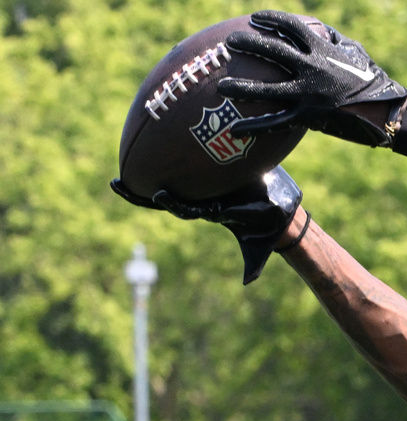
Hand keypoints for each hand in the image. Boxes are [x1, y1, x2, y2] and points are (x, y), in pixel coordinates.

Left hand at [110, 167, 302, 283]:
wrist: (276, 215)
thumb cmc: (266, 230)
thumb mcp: (259, 248)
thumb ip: (253, 265)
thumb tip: (248, 282)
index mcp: (210, 212)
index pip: (186, 208)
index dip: (171, 202)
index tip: (159, 194)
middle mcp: (202, 199)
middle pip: (166, 195)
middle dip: (139, 193)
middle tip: (116, 184)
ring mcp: (206, 186)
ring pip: (173, 177)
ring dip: (148, 171)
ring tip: (126, 158)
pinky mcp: (215, 171)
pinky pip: (191, 162)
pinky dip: (177, 153)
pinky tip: (164, 138)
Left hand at [218, 9, 406, 145]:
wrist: (384, 111)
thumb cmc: (373, 81)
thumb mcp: (357, 54)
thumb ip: (336, 41)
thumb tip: (321, 30)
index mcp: (324, 50)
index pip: (292, 27)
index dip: (272, 20)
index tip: (255, 18)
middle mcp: (312, 68)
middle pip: (273, 51)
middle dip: (249, 44)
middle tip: (230, 43)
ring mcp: (308, 94)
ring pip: (268, 89)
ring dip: (242, 87)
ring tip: (222, 87)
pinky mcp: (307, 117)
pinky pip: (276, 122)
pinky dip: (255, 127)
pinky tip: (234, 130)